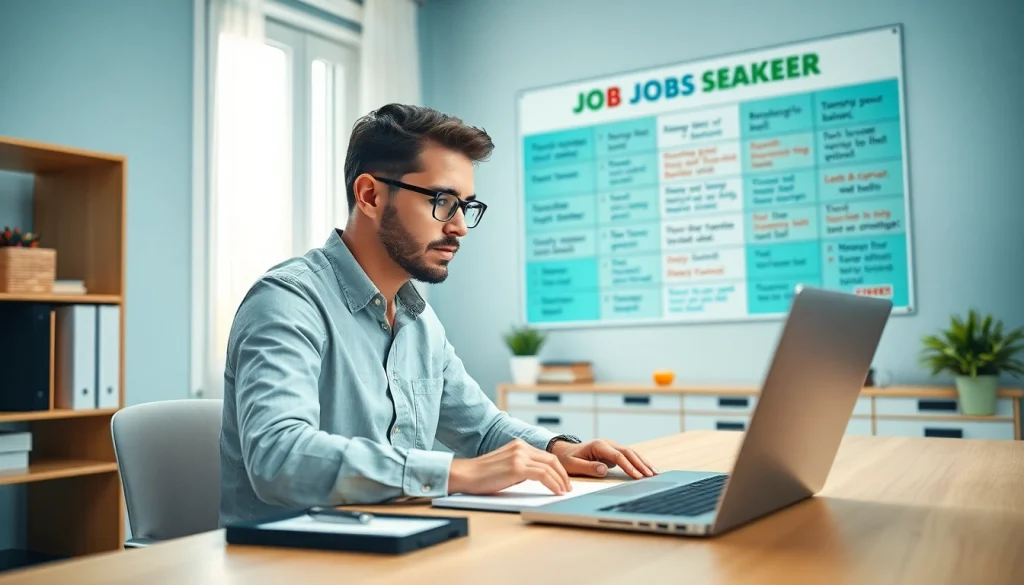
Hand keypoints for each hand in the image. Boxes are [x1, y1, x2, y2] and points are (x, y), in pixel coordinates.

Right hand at [448, 438, 571, 495]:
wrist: (465, 475)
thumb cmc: (482, 475)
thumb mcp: (506, 466)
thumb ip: (521, 467)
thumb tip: (538, 478)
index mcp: (519, 445)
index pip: (546, 456)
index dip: (558, 469)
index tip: (563, 481)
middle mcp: (521, 447)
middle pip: (552, 459)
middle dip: (563, 475)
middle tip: (568, 487)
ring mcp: (519, 456)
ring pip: (550, 467)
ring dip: (560, 481)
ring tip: (564, 491)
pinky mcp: (517, 467)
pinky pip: (543, 475)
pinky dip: (553, 484)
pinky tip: (556, 492)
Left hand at [550, 439, 657, 479]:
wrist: (564, 451)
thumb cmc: (567, 459)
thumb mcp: (573, 465)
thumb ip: (588, 467)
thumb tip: (604, 470)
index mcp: (598, 445)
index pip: (617, 455)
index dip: (628, 465)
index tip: (637, 476)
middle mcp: (607, 443)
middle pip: (628, 452)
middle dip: (641, 464)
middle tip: (651, 475)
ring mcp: (611, 447)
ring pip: (631, 453)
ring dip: (643, 462)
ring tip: (655, 473)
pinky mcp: (614, 452)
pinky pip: (629, 457)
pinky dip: (639, 462)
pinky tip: (648, 470)